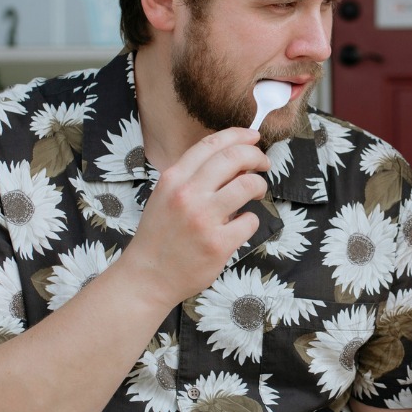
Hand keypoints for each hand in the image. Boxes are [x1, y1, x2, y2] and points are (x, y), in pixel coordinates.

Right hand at [122, 127, 270, 307]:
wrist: (147, 276)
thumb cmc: (160, 235)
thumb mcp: (166, 196)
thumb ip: (195, 177)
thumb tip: (236, 162)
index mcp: (173, 179)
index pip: (211, 144)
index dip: (238, 135)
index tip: (253, 137)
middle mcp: (187, 194)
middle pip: (234, 158)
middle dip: (256, 156)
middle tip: (264, 163)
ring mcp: (203, 219)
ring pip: (248, 185)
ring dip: (259, 186)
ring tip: (256, 193)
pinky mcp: (218, 243)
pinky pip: (250, 220)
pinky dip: (250, 220)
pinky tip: (239, 226)